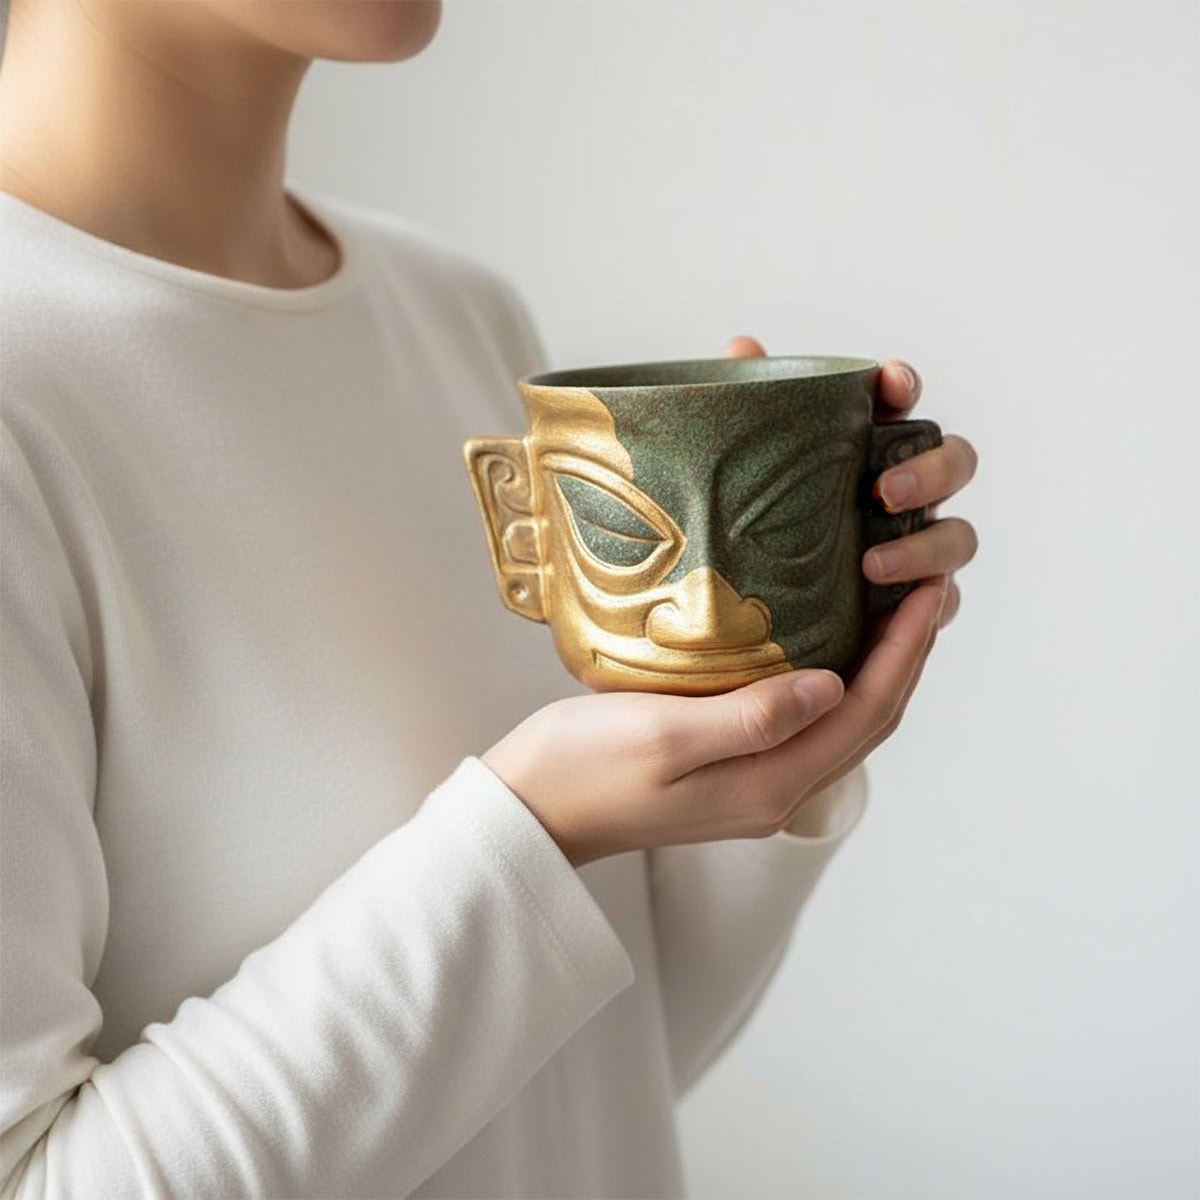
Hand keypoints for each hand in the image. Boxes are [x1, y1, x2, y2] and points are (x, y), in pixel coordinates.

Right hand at [483, 578, 946, 866]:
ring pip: (840, 726)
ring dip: (876, 671)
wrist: (531, 813)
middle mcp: (772, 792)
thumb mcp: (662, 733)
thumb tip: (832, 687)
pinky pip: (806, 726)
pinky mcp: (729, 774)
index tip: (929, 593)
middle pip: (865, 723)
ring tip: (895, 612)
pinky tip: (826, 648)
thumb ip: (750, 715)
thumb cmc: (580, 768)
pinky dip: (835, 684)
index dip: (904, 653)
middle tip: (928, 590)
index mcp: (766, 785)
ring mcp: (751, 787)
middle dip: (905, 658)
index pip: (863, 713)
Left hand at [723, 337, 977, 627]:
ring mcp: (919, 547)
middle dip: (933, 470)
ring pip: (958, 537)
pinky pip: (943, 603)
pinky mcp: (916, 605)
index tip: (891, 383)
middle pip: (956, 463)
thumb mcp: (745, 473)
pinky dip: (927, 604)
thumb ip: (748, 411)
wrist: (759, 624)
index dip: (904, 386)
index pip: (901, 402)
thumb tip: (744, 346)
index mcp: (868, 448)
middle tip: (883, 490)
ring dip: (925, 546)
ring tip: (872, 565)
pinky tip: (893, 610)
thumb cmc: (761, 531)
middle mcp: (906, 493)